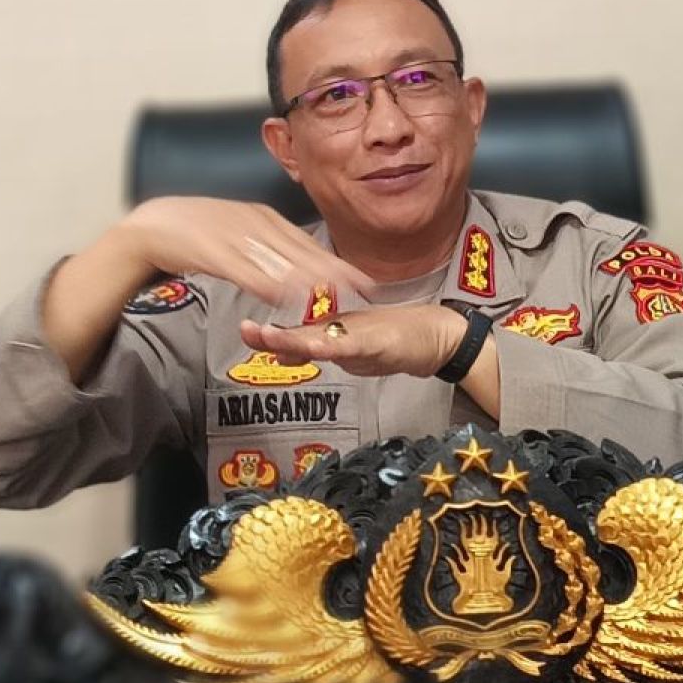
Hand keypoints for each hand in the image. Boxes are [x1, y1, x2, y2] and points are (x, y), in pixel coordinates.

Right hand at [117, 196, 373, 304]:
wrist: (152, 226)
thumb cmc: (196, 232)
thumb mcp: (239, 234)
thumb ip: (266, 250)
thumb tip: (293, 273)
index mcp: (263, 218)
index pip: (307, 243)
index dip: (335, 262)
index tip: (362, 278)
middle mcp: (255, 224)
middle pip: (300, 252)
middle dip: (333, 271)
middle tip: (361, 288)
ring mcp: (235, 237)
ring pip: (278, 260)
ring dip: (307, 278)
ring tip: (335, 295)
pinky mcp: (213, 252)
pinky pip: (243, 269)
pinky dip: (264, 281)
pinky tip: (283, 295)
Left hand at [239, 305, 467, 377]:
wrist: (437, 335)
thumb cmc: (396, 342)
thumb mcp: (352, 353)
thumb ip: (319, 351)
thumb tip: (282, 354)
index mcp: (333, 331)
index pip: (296, 334)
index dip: (269, 334)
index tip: (245, 330)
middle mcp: (341, 329)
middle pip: (302, 333)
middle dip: (273, 334)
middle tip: (246, 329)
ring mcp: (359, 334)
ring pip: (322, 337)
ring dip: (295, 337)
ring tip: (269, 335)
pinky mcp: (378, 342)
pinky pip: (352, 345)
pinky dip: (334, 346)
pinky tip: (319, 347)